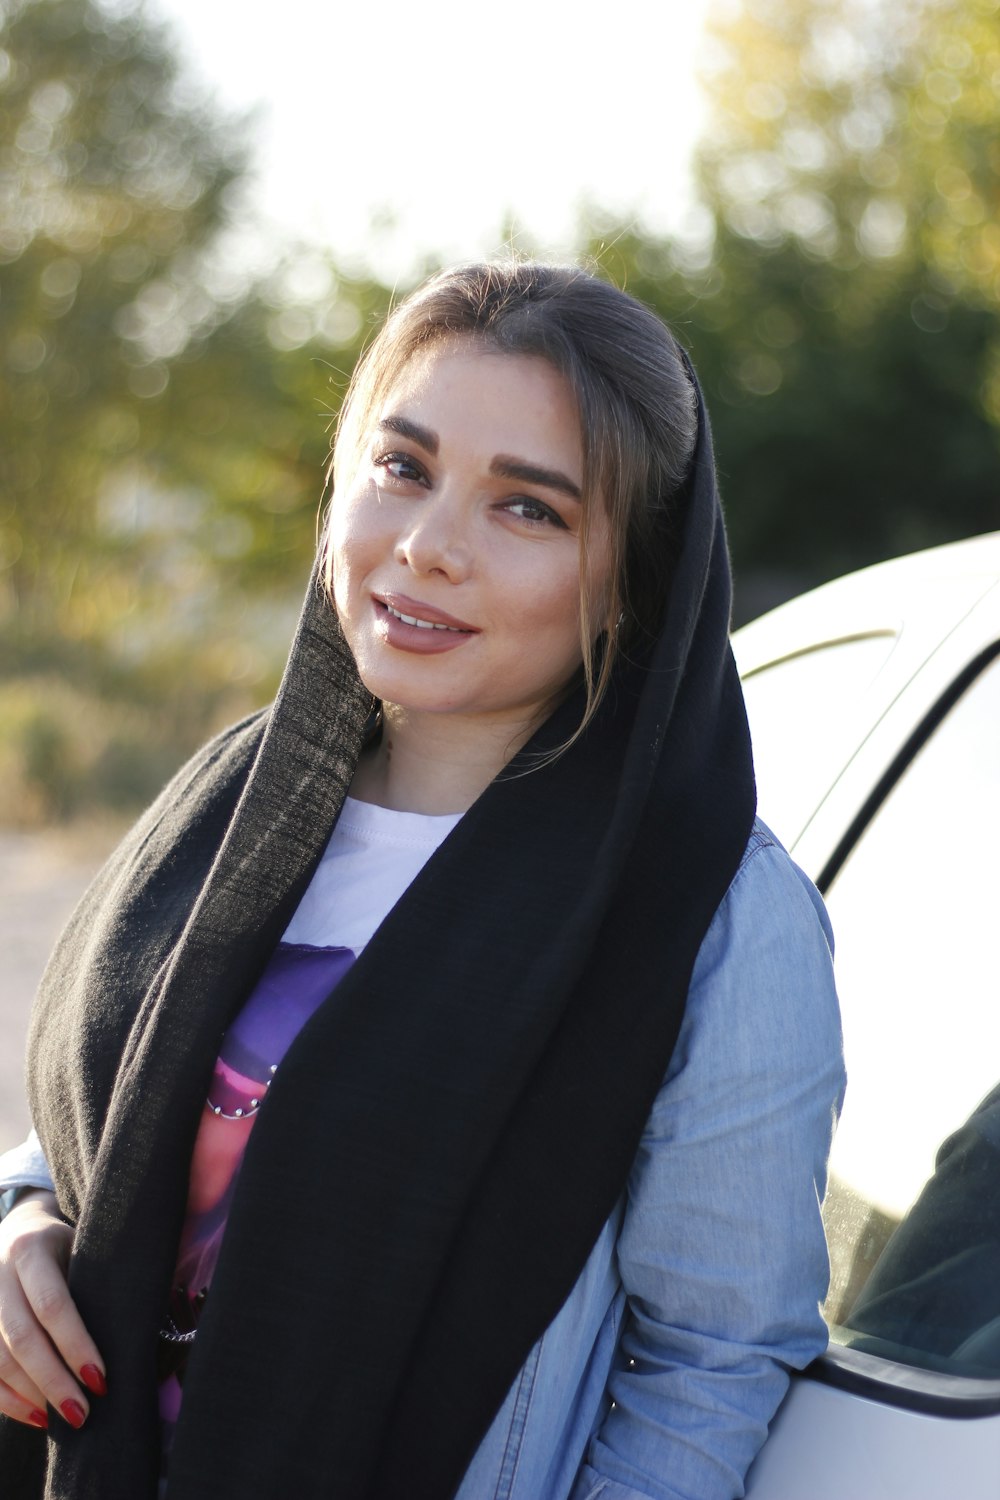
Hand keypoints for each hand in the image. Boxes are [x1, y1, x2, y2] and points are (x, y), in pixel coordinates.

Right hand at [0, 1189, 105, 1429]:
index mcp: (31, 1249)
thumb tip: (138, 1330)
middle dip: (54, 1380)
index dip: (76, 1345)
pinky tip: (35, 1416)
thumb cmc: (64, 1244)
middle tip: (82, 1413)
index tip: (101, 1379)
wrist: (17, 1227)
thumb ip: (97, 1282)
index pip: (53, 1304)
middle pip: (23, 1337)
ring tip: (62, 1419)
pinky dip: (7, 1400)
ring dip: (30, 1396)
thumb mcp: (82, 1246)